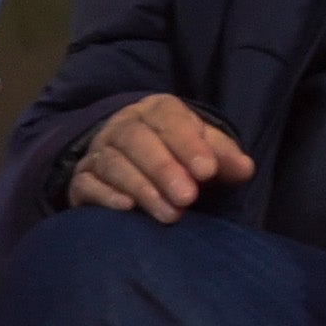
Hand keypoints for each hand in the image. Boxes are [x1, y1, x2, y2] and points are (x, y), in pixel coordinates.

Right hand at [69, 92, 252, 221]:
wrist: (135, 167)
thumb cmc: (179, 157)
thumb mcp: (205, 152)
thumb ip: (224, 158)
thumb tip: (244, 168)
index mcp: (156, 111)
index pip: (169, 119)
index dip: (188, 143)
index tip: (207, 172)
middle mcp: (123, 126)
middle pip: (136, 139)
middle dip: (164, 169)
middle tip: (188, 198)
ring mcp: (98, 152)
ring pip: (113, 163)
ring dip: (142, 188)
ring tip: (169, 214)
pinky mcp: (81, 179)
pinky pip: (86, 184)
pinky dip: (105, 195)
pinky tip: (127, 209)